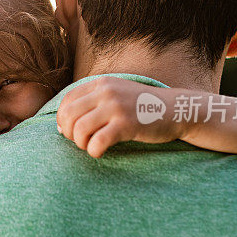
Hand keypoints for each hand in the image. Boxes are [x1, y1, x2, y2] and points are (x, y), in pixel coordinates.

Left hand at [56, 77, 182, 157]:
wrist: (176, 110)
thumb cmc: (141, 106)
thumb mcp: (116, 94)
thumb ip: (90, 103)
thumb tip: (60, 126)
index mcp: (101, 83)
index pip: (66, 101)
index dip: (62, 120)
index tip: (71, 131)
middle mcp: (106, 92)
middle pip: (68, 116)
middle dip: (68, 133)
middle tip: (80, 141)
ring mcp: (116, 107)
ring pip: (79, 129)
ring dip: (80, 143)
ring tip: (91, 146)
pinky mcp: (126, 124)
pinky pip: (97, 142)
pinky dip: (93, 151)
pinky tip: (100, 152)